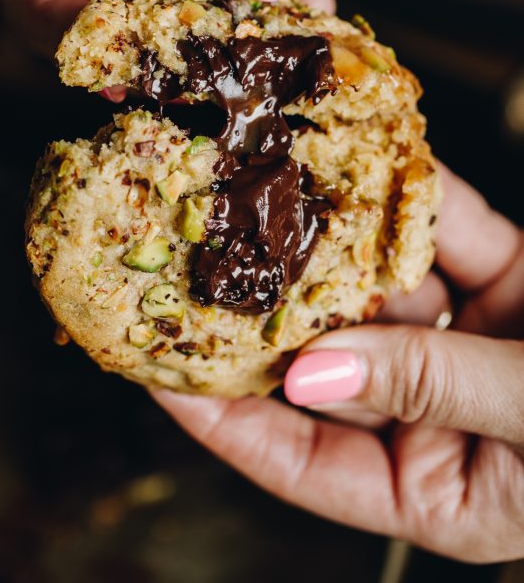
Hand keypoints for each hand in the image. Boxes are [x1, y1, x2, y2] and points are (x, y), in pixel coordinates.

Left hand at [154, 164, 523, 561]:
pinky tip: (353, 161)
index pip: (304, 459)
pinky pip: (445, 227)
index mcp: (438, 487)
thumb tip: (313, 370)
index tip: (160, 374)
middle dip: (265, 308)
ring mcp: (466, 335)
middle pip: (328, 358)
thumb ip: (432, 386)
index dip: (227, 421)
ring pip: (375, 284)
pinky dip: (408, 191)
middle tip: (194, 262)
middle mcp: (437, 408)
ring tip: (258, 194)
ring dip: (324, 237)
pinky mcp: (504, 272)